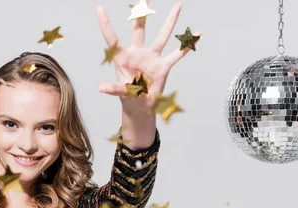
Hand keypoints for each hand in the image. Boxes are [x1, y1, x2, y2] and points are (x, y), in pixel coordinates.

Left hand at [96, 1, 199, 118]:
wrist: (141, 107)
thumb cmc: (128, 99)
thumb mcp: (121, 93)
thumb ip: (113, 88)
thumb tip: (100, 88)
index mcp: (123, 59)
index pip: (113, 39)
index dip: (105, 24)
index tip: (99, 8)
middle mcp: (138, 54)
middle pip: (139, 29)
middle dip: (141, 14)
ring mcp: (152, 58)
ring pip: (162, 37)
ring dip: (170, 22)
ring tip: (178, 6)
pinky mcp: (163, 66)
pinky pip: (177, 54)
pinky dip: (187, 46)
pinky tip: (198, 34)